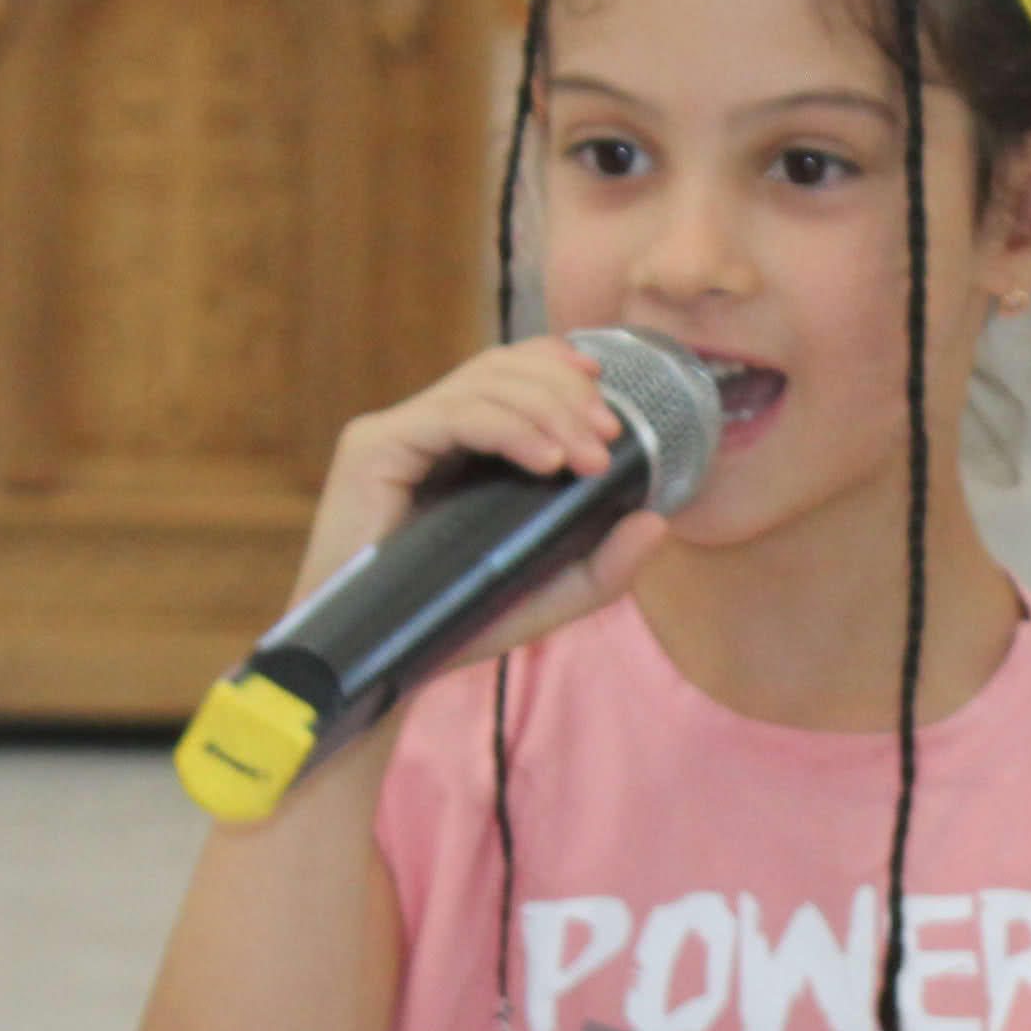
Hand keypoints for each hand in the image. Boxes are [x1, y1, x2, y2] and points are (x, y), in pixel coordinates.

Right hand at [287, 340, 667, 665]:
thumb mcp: (546, 595)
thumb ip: (603, 566)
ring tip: (586, 458)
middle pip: (503, 368)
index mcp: (460, 444)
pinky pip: (451, 415)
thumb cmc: (453, 625)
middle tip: (608, 440)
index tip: (607, 393)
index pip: (510, 372)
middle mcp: (426, 428)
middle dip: (565, 394)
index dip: (559, 364)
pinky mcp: (373, 448)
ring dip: (548, 411)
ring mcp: (396, 433)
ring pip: (482, 383)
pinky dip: (508, 428)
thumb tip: (657, 520)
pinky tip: (546, 461)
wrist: (382, 666)